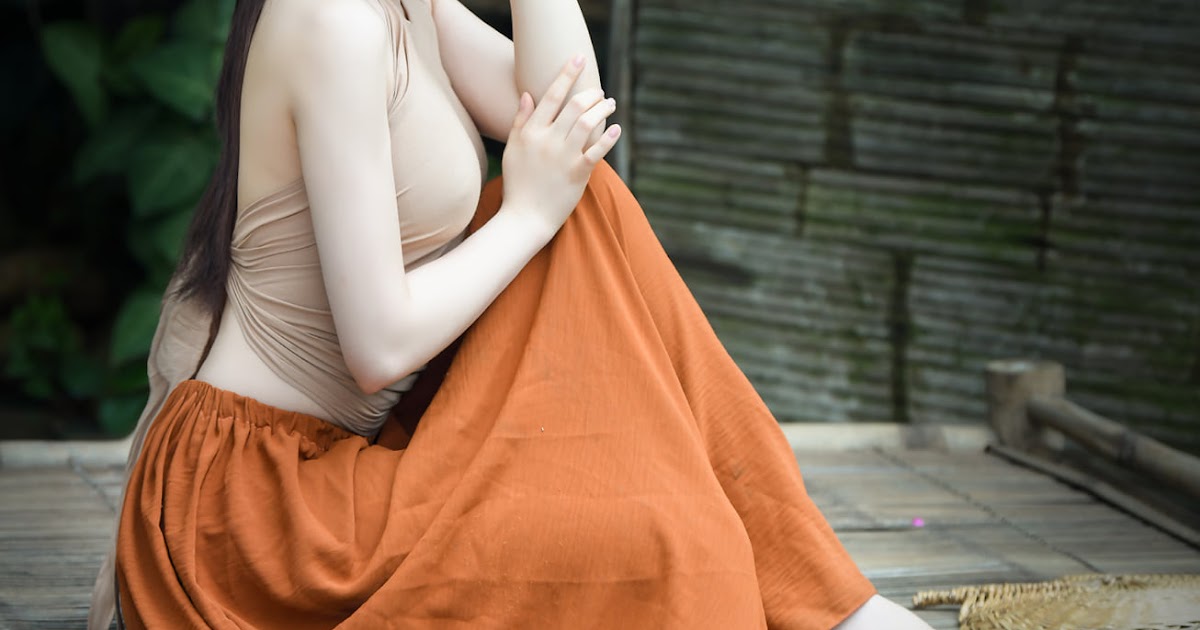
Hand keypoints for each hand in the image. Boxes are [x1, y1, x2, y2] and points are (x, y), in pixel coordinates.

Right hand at [499, 54, 621, 235]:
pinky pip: (597, 151)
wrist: (524, 218)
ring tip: (610, 105)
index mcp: (531, 131)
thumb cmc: (518, 183)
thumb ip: (520, 121)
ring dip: (603, 109)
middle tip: (600, 92)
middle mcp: (547, 140)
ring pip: (588, 123)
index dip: (567, 73)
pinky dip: (608, 138)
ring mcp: (563, 157)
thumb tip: (528, 94)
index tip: (579, 57)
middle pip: (575, 105)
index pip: (551, 95)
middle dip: (592, 93)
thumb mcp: (513, 149)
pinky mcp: (578, 174)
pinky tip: (616, 129)